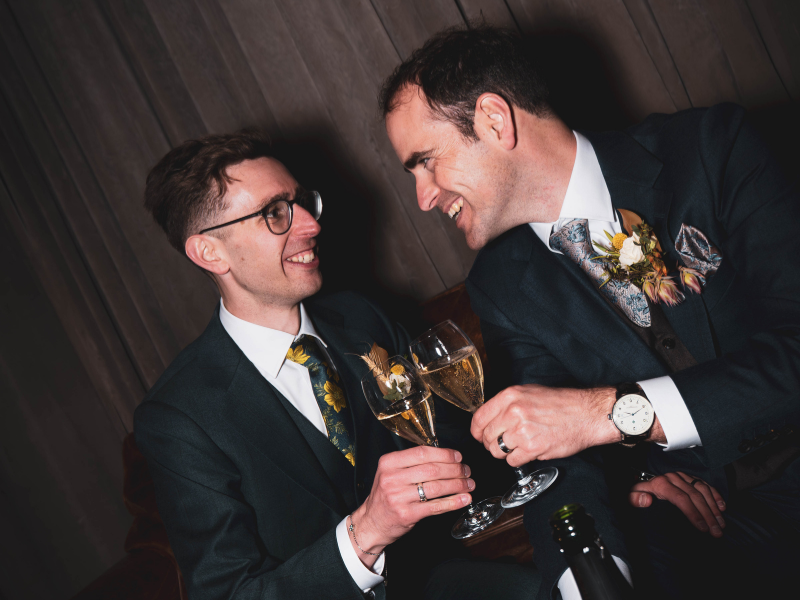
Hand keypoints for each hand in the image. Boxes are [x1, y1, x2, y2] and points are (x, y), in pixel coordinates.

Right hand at [349, 446, 472, 565]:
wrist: (372, 522)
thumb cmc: (386, 495)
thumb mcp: (391, 472)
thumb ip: (412, 463)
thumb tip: (445, 457)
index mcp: (389, 462)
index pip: (422, 453)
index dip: (444, 454)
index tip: (458, 457)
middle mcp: (392, 478)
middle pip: (432, 469)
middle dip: (455, 470)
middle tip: (466, 471)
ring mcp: (398, 497)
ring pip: (436, 488)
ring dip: (457, 485)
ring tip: (469, 484)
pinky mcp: (407, 515)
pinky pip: (435, 507)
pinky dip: (453, 502)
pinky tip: (464, 499)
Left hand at [470, 384, 620, 465]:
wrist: (585, 413)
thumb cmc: (559, 403)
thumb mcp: (528, 392)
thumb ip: (506, 405)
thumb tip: (488, 419)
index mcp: (509, 396)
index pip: (479, 418)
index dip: (477, 431)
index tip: (480, 435)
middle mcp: (513, 412)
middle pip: (486, 437)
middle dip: (492, 444)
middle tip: (502, 444)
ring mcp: (522, 430)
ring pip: (497, 451)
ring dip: (506, 453)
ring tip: (519, 446)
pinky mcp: (533, 448)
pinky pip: (513, 461)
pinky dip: (519, 460)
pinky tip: (529, 451)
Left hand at [630, 471, 725, 536]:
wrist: (641, 482)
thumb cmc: (638, 493)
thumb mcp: (631, 496)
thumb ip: (635, 498)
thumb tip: (647, 500)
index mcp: (661, 483)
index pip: (681, 499)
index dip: (693, 513)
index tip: (702, 528)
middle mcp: (674, 478)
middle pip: (695, 496)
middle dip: (708, 515)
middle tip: (717, 532)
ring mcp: (683, 476)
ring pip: (703, 490)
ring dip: (714, 508)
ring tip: (721, 524)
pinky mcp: (689, 477)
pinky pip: (705, 485)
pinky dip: (715, 495)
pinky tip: (722, 507)